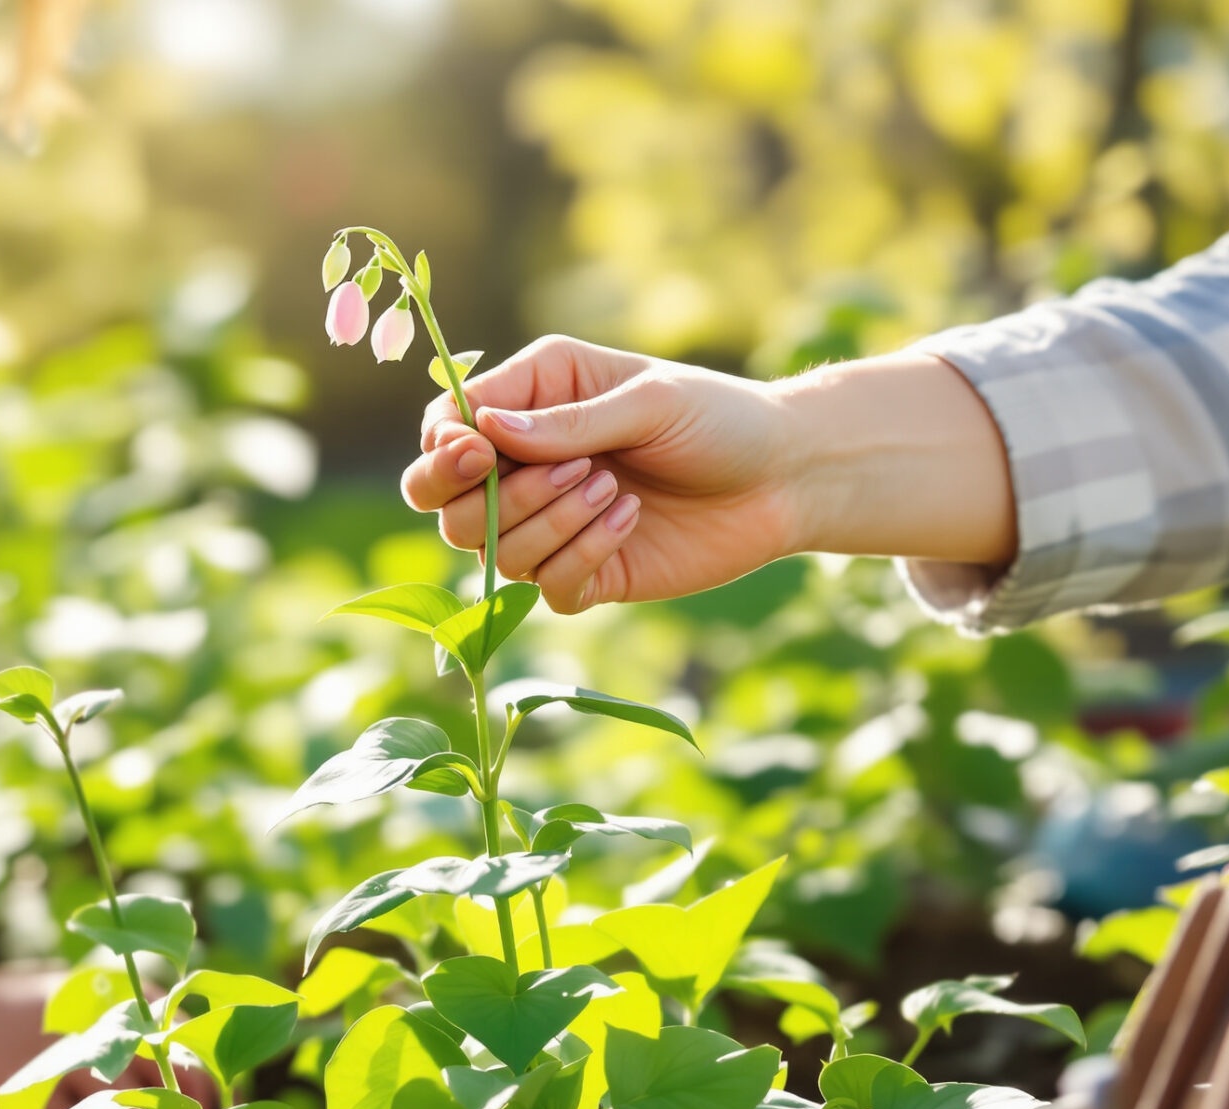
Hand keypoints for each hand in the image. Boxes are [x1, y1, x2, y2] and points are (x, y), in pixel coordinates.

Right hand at [400, 338, 1014, 610]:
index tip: (478, 455)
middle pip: (442, 502)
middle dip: (488, 497)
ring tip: (614, 490)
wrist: (786, 478)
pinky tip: (629, 523)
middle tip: (565, 473)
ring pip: (492, 550)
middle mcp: (527, 464)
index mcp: (531, 400)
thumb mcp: (648, 400)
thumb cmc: (718, 417)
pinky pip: (544, 588)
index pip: (444, 430)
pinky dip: (580, 558)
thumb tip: (483, 431)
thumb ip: (566, 421)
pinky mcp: (585, 575)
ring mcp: (551, 525)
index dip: (444, 450)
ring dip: (551, 522)